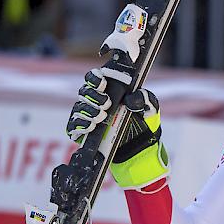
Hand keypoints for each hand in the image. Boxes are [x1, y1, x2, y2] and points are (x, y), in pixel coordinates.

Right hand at [66, 69, 168, 189]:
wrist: (140, 146)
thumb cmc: (142, 121)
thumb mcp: (150, 107)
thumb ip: (144, 98)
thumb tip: (132, 98)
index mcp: (109, 89)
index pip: (95, 77)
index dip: (95, 78)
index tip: (103, 82)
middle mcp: (94, 101)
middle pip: (84, 91)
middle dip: (94, 96)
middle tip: (107, 103)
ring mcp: (87, 116)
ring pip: (79, 108)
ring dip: (89, 110)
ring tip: (101, 116)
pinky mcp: (81, 132)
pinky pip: (73, 127)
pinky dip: (80, 125)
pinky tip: (91, 126)